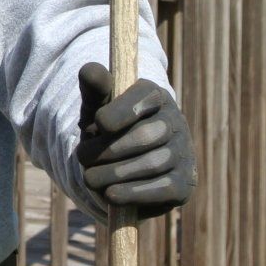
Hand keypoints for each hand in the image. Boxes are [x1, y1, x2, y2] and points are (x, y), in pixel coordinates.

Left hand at [75, 61, 195, 218]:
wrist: (121, 168)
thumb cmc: (107, 131)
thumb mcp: (96, 109)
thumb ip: (94, 90)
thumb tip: (90, 70)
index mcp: (155, 96)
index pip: (143, 97)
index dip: (120, 111)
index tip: (97, 123)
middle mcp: (175, 122)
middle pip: (146, 136)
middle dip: (109, 149)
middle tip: (81, 156)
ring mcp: (184, 154)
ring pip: (152, 164)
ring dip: (115, 173)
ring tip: (89, 178)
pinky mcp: (183, 185)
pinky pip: (162, 190)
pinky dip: (133, 193)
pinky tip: (110, 195)